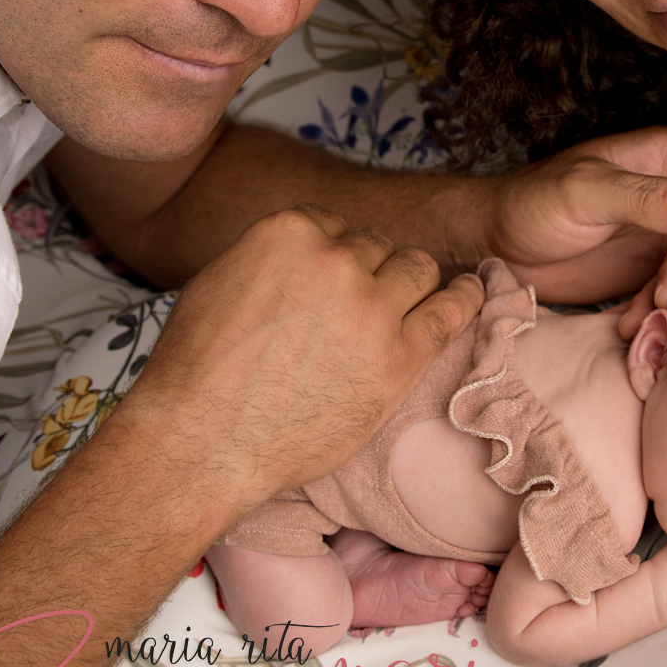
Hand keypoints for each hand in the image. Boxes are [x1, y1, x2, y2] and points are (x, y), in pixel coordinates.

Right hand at [120, 206, 484, 533]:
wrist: (203, 443)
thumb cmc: (197, 371)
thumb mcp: (220, 281)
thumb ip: (271, 257)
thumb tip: (303, 256)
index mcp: (289, 231)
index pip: (333, 223)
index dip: (333, 253)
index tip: (331, 278)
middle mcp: (336, 260)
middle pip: (376, 246)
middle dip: (368, 270)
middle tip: (356, 305)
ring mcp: (372, 308)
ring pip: (417, 267)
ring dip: (410, 282)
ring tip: (407, 301)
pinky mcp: (399, 358)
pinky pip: (450, 311)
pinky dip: (464, 298)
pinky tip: (469, 293)